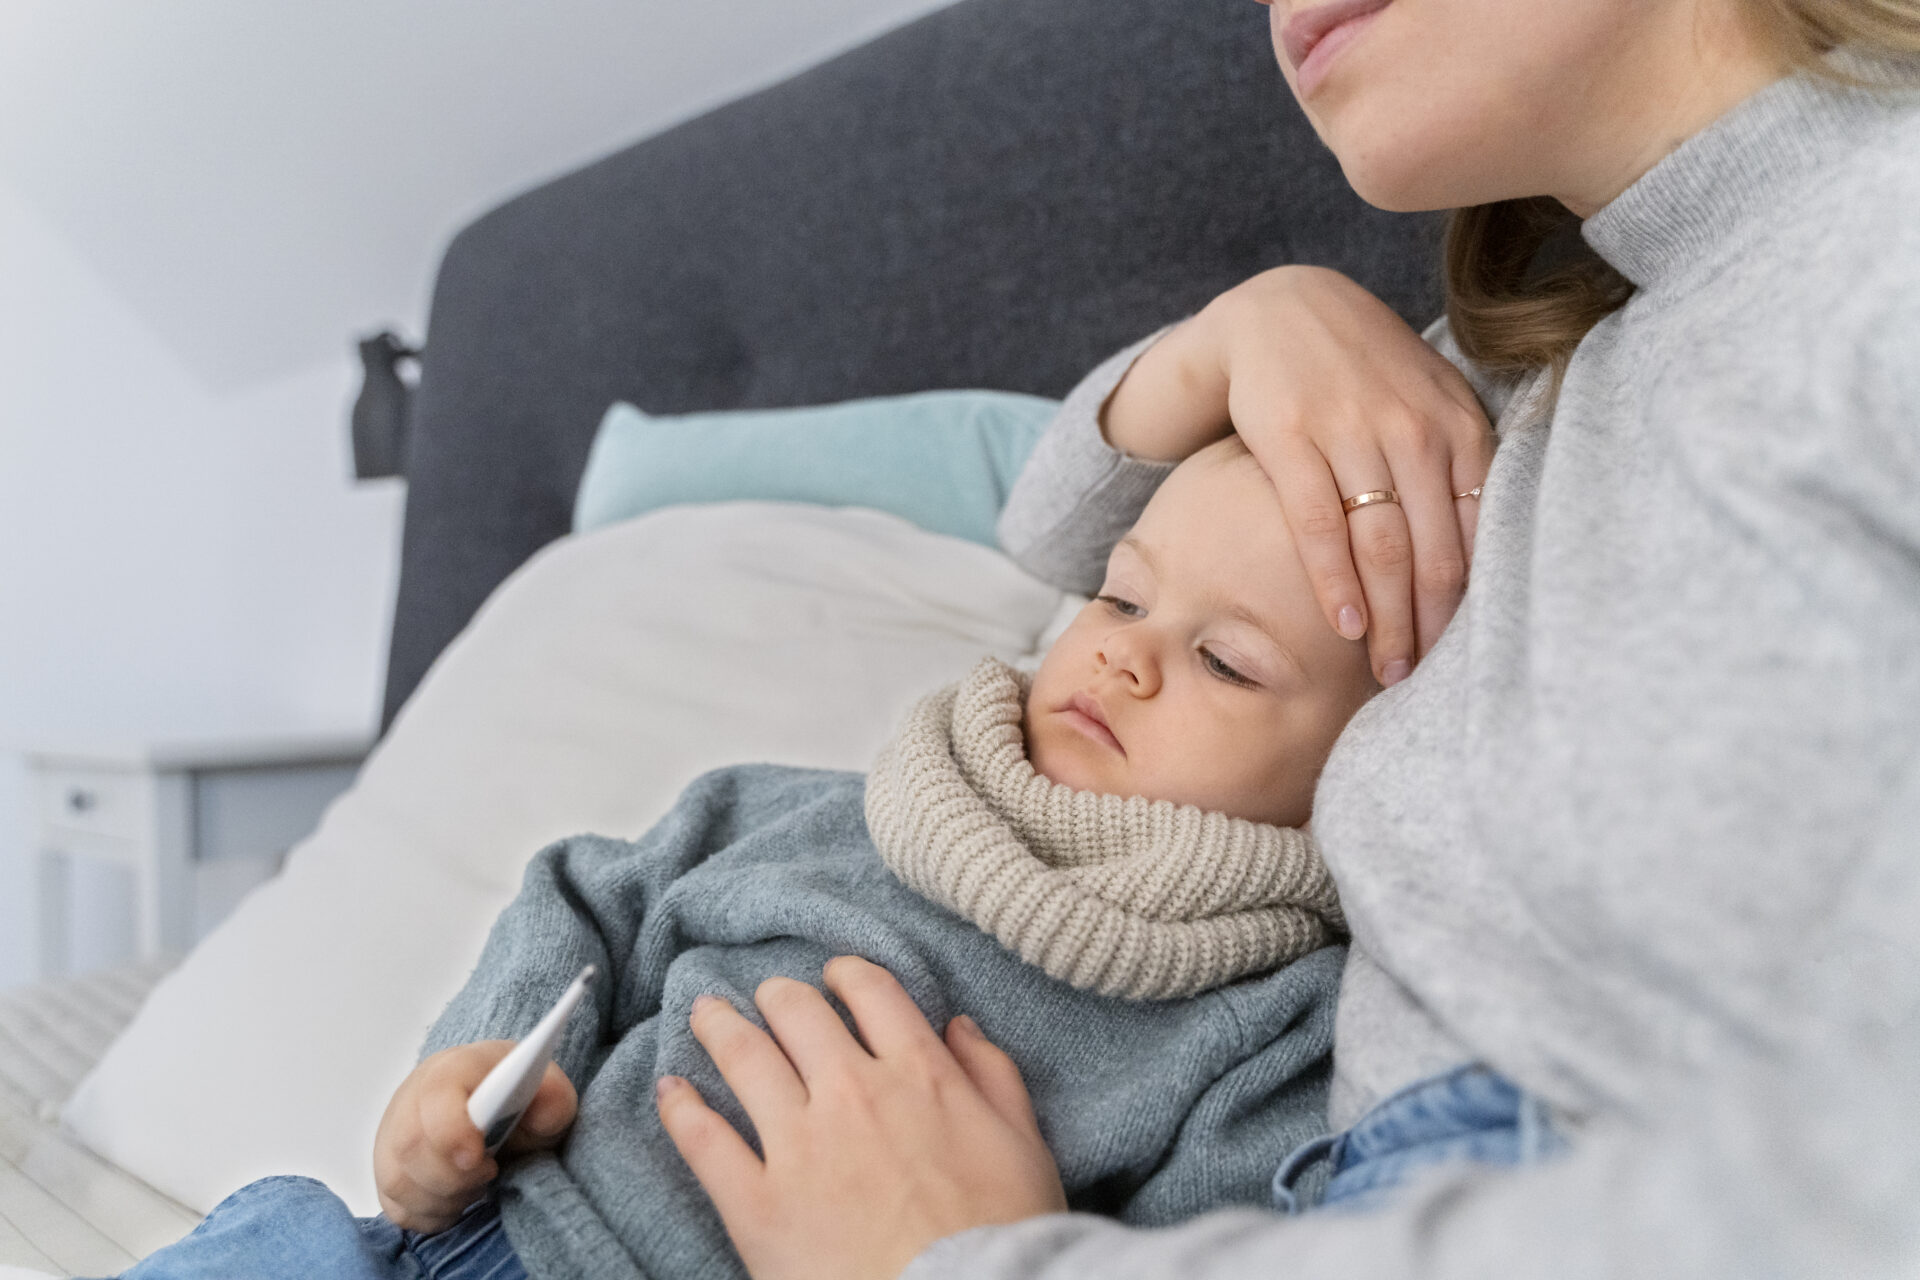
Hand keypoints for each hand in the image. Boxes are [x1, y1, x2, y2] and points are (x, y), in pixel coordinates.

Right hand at [373, 1041, 577, 1231]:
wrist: (496, 1110)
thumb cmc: (517, 1101)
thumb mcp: (549, 1094)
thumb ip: (553, 1098)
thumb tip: (544, 1110)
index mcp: (453, 1068)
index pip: (437, 1093)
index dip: (451, 1131)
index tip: (479, 1158)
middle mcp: (412, 1098)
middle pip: (410, 1145)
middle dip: (454, 1176)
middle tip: (490, 1172)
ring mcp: (392, 1136)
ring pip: (398, 1182)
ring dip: (445, 1197)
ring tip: (477, 1182)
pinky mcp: (387, 1172)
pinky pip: (397, 1208)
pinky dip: (432, 1215)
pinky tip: (458, 1196)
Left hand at [658, 956, 1067, 1279]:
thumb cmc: (1004, 1233)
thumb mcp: (1025, 1144)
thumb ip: (993, 1075)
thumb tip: (959, 1025)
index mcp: (919, 1074)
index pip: (871, 993)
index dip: (847, 975)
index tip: (835, 978)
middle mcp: (852, 1092)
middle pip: (797, 1012)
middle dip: (779, 996)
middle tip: (769, 997)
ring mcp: (799, 1145)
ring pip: (743, 1057)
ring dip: (720, 1026)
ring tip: (706, 1013)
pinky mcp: (758, 1202)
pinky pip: (703, 1140)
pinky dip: (680, 1107)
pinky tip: (670, 1089)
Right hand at [1103, 265, 1494, 684]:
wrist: (1280, 309)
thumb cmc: (1362, 369)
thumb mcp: (1427, 399)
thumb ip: (1459, 463)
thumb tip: (1488, 553)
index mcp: (1456, 423)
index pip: (1477, 530)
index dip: (1472, 601)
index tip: (1465, 654)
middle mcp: (1411, 427)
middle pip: (1432, 549)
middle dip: (1430, 624)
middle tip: (1421, 678)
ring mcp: (1350, 430)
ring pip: (1380, 544)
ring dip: (1387, 616)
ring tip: (1386, 667)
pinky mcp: (1290, 436)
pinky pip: (1317, 524)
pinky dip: (1333, 580)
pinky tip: (1344, 622)